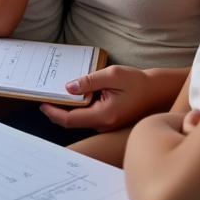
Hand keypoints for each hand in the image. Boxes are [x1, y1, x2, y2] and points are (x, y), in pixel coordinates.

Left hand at [39, 65, 156, 131]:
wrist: (156, 91)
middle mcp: (104, 124)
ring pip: (79, 120)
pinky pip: (87, 116)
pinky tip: (72, 96)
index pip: (71, 119)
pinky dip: (77, 108)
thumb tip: (69, 87)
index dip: (54, 113)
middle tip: (44, 96)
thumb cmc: (137, 82)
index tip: (42, 104)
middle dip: (57, 111)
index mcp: (104, 115)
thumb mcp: (112, 75)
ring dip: (66, 109)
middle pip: (73, 122)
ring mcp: (106, 125)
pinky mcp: (108, 121)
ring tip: (55, 94)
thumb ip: (89, 81)